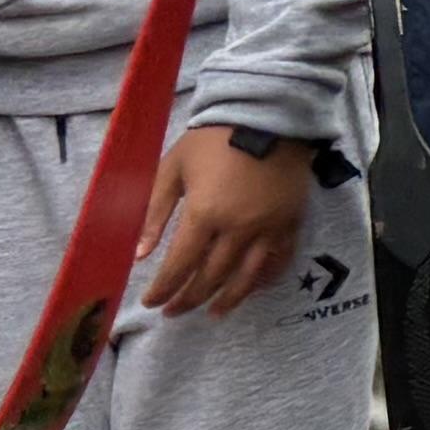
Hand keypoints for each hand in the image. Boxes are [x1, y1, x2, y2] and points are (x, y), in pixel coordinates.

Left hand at [138, 125, 315, 316]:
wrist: (268, 116)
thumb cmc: (213, 140)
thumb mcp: (173, 169)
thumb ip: (154, 212)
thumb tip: (138, 255)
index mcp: (205, 214)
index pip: (179, 265)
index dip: (163, 289)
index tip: (150, 302)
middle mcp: (238, 229)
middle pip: (210, 277)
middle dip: (188, 298)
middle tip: (173, 311)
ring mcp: (268, 229)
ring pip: (246, 278)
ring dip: (226, 299)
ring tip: (211, 313)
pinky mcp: (290, 223)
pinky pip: (277, 262)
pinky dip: (262, 280)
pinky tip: (250, 289)